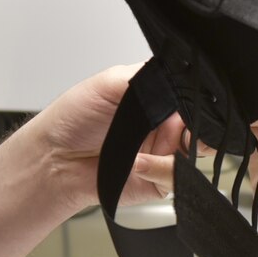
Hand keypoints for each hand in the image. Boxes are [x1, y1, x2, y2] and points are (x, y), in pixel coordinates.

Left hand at [30, 64, 187, 210]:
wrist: (53, 160)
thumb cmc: (73, 119)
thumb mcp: (111, 81)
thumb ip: (150, 76)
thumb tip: (183, 75)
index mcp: (158, 98)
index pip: (194, 96)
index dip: (200, 100)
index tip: (200, 103)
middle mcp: (164, 125)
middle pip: (204, 125)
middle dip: (202, 126)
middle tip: (186, 126)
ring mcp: (163, 154)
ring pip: (196, 153)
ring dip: (178, 149)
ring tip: (153, 146)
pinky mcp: (159, 181)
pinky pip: (178, 178)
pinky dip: (161, 170)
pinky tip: (138, 164)